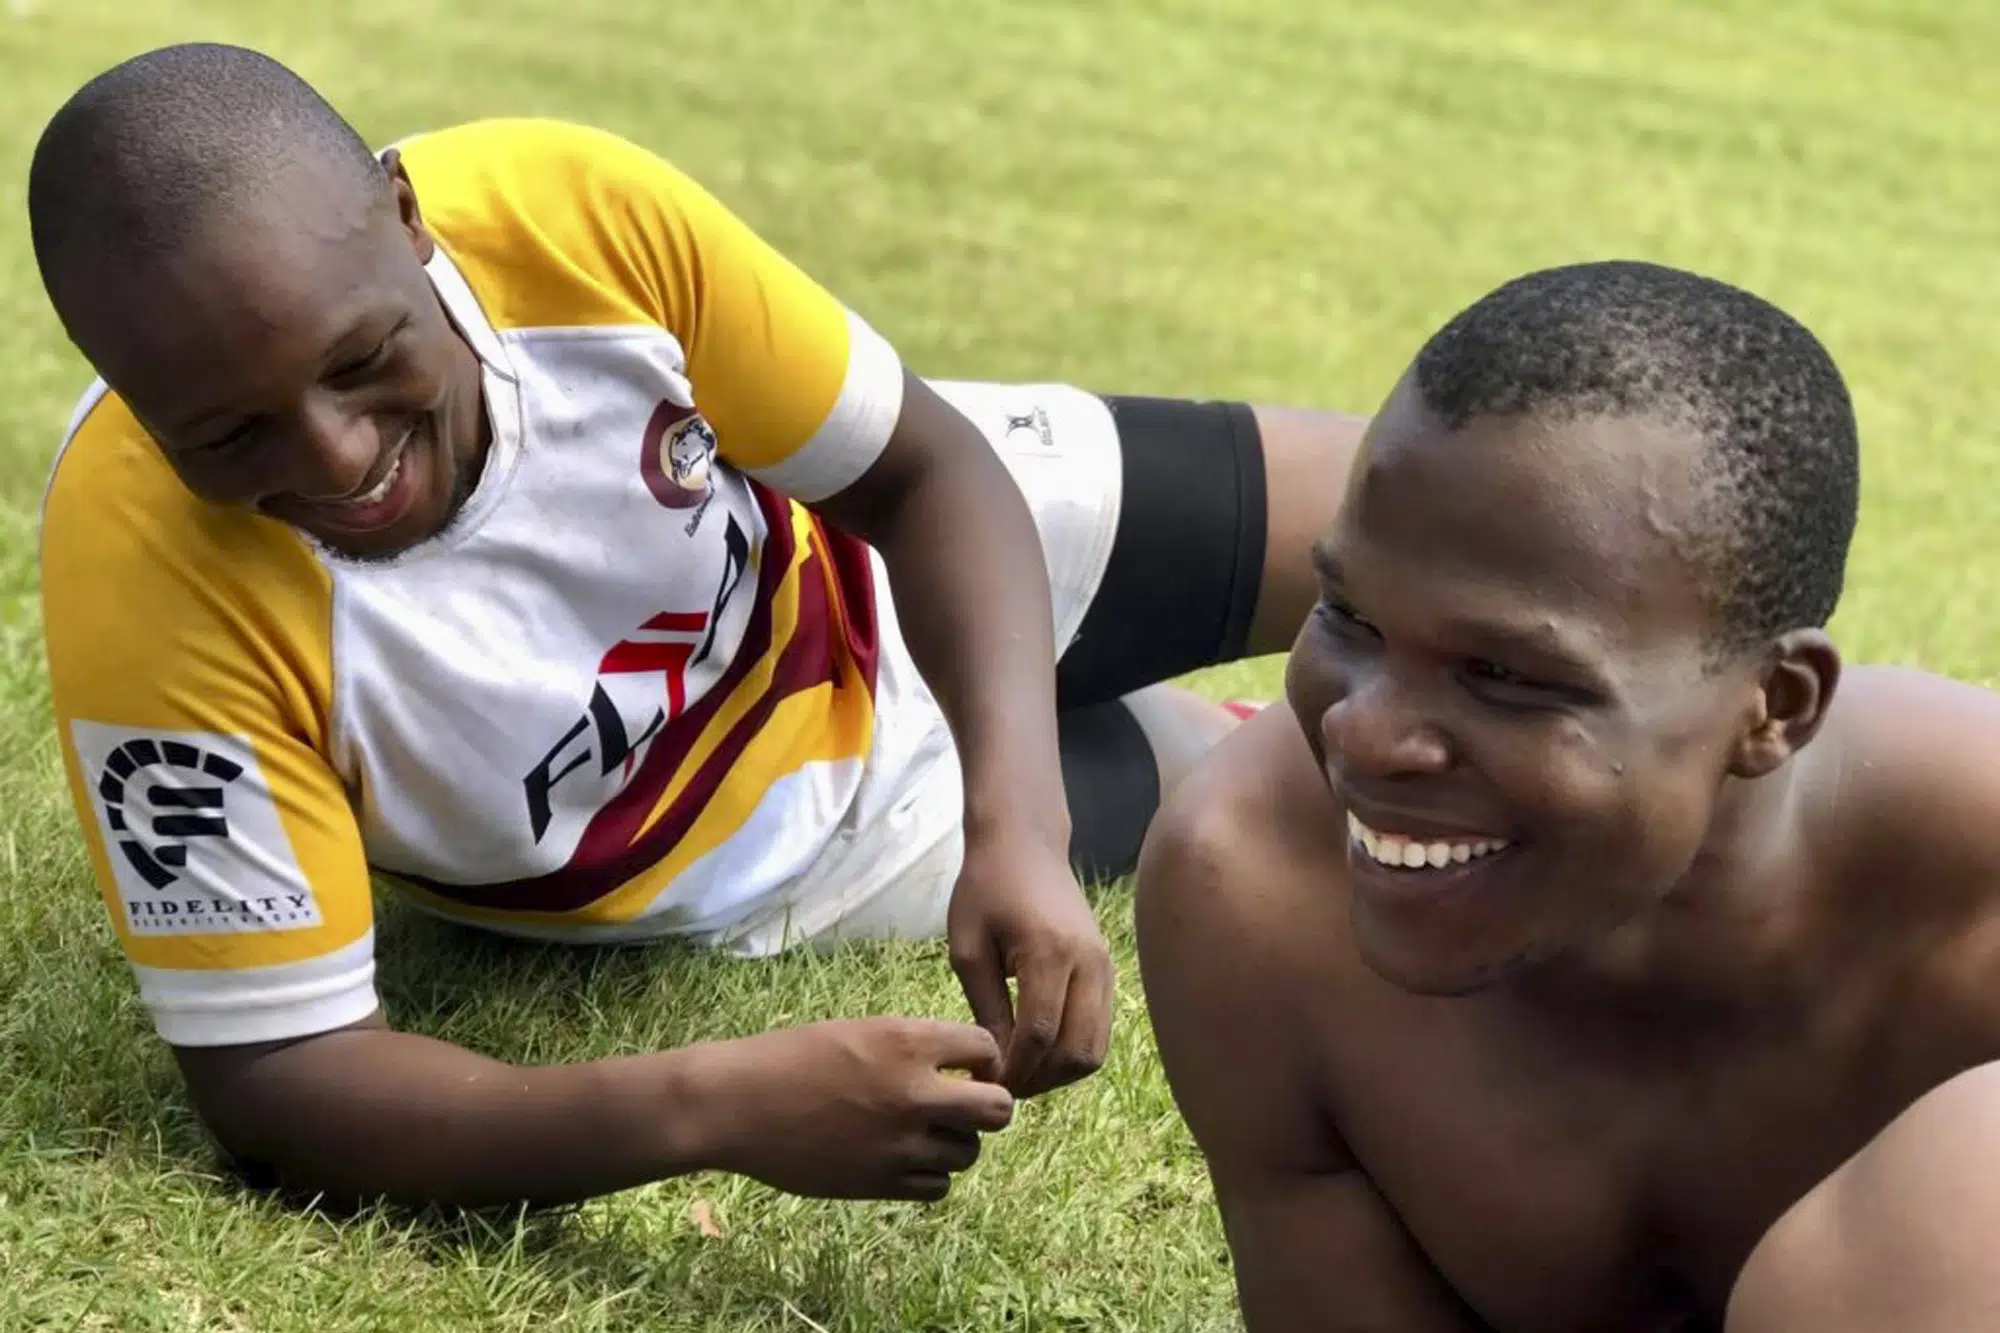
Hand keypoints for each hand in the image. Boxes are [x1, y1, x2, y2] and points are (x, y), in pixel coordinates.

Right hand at [701, 1018, 1013, 1201]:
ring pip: (970, 1152)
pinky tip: (905, 1157)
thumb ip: (915, 1047)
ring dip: (956, 1141)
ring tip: (924, 1131)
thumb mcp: (861, 1030)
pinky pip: (938, 1186)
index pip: (986, 1048)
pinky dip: (931, 1174)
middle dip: (989, 1105)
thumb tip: (963, 1068)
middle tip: (963, 1103)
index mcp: (907, 1042)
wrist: (738, 1105)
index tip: (965, 1067)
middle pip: (998, 1110)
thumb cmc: (793, 1057)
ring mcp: (899, 1144)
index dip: (982, 1059)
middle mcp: (913, 1093)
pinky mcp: (880, 1184)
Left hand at [947, 831, 1113, 1097]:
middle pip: (1076, 1052)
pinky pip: (1099, 1029)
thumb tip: (996, 1065)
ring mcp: (1105, 967)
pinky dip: (1072, 1050)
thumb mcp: (968, 948)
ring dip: (1059, 1072)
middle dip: (1039, 1079)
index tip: (983, 1080)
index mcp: (1049, 953)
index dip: (1012, 1069)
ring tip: (1021, 1069)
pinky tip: (1039, 1047)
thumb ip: (984, 1008)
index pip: (1039, 1035)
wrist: (1025, 844)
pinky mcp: (1108, 970)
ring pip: (1095, 1049)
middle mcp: (1088, 964)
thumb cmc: (985, 889)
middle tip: (1003, 1082)